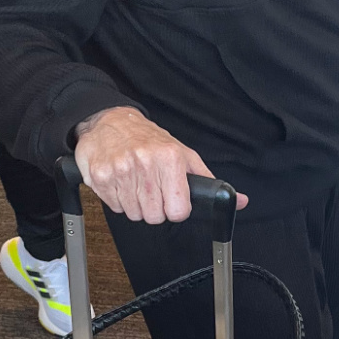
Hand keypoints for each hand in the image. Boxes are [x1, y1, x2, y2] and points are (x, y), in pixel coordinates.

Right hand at [74, 105, 248, 224]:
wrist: (110, 121)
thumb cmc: (150, 140)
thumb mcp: (184, 155)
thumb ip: (208, 182)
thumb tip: (238, 201)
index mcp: (170, 159)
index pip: (178, 211)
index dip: (176, 209)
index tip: (172, 200)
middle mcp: (145, 163)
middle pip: (154, 217)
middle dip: (155, 208)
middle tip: (152, 190)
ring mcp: (120, 170)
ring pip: (134, 214)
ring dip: (136, 204)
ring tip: (136, 183)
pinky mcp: (99, 176)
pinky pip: (114, 207)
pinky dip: (118, 199)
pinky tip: (121, 181)